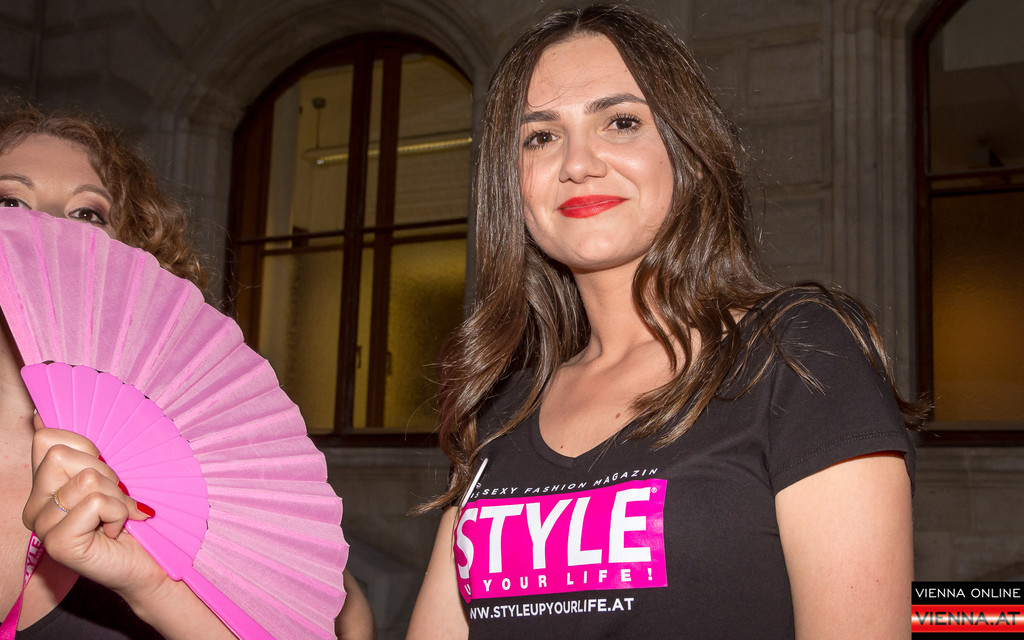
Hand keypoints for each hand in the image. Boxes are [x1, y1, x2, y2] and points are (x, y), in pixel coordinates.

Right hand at [21, 414, 163, 598]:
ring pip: (86, 478)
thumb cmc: (132, 517)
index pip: (47, 438)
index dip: (87, 447)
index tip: (104, 471)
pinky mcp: (58, 543)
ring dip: (116, 496)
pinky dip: (118, 513)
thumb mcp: (110, 476)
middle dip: (105, 472)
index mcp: (43, 486)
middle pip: (62, 454)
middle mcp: (35, 506)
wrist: (148, 562)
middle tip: (115, 499)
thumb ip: (84, 452)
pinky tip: (115, 532)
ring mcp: (42, 526)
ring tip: (117, 517)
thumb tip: (38, 416)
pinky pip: (95, 502)